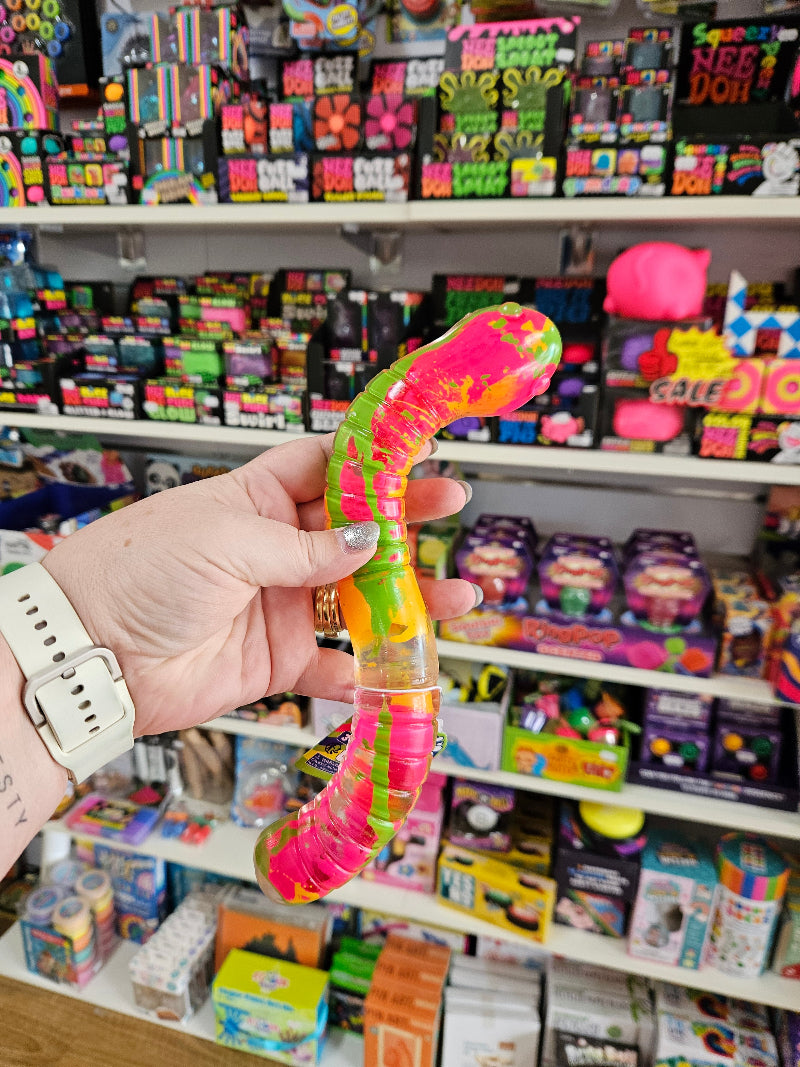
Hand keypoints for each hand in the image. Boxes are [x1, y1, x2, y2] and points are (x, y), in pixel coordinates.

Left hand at [42, 435, 474, 737]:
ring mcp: (280, 605)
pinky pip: (335, 665)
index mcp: (257, 500)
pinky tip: (404, 665)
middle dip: (405, 523)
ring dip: (407, 600)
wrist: (94, 652)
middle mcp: (275, 549)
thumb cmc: (139, 571)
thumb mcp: (227, 541)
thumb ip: (305, 548)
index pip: (326, 468)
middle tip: (451, 508)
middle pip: (356, 532)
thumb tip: (369, 542)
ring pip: (358, 599)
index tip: (417, 450)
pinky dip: (369, 670)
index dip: (372, 461)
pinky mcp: (277, 660)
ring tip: (455, 597)